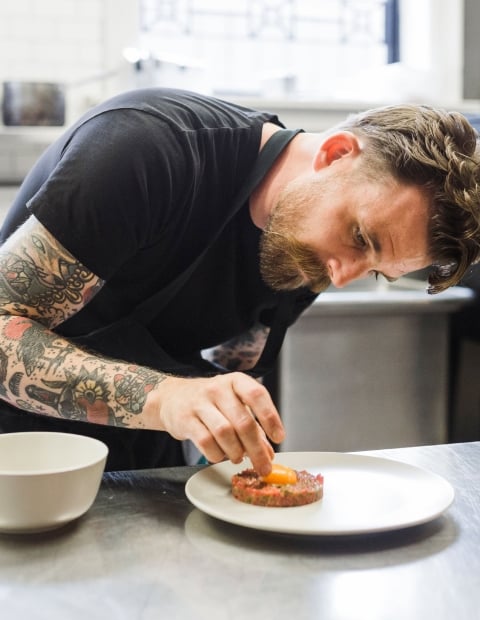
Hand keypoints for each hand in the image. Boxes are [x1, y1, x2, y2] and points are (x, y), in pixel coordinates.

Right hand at [146, 372, 284, 475]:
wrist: (173, 397)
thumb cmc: (211, 402)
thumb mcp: (235, 406)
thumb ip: (254, 428)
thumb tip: (268, 454)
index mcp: (236, 381)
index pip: (257, 395)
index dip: (270, 417)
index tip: (279, 437)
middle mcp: (218, 388)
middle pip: (243, 421)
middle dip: (256, 448)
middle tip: (264, 465)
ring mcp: (200, 403)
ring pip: (225, 433)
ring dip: (236, 452)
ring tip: (238, 457)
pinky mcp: (185, 419)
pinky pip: (205, 442)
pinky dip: (217, 454)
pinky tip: (220, 455)